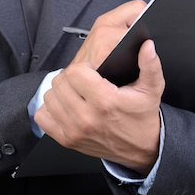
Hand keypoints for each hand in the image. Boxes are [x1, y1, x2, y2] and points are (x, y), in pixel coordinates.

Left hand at [35, 2, 164, 175]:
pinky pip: (42, 117)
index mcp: (105, 102)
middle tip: (83, 82)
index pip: (75, 72)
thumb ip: (150, 65)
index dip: (83, 67)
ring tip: (75, 92)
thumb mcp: (152, 89)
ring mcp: (74, 131)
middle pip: (60, 82)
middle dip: (71, 77)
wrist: (142, 148)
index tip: (92, 72)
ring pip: (49, 97)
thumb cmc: (142, 117)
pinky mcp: (66, 140)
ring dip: (60, 91)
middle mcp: (87, 118)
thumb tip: (146, 47)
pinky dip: (50, 109)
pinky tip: (65, 106)